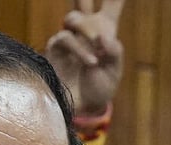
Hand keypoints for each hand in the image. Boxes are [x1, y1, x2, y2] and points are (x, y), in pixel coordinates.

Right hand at [45, 0, 124, 115]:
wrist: (81, 108)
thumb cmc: (98, 88)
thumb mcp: (113, 72)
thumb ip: (114, 52)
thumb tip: (102, 36)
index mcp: (104, 32)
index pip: (110, 6)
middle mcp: (85, 30)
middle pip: (83, 2)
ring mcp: (69, 37)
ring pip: (75, 18)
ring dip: (88, 30)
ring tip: (98, 54)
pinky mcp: (56, 48)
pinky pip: (66, 39)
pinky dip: (81, 50)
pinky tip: (91, 63)